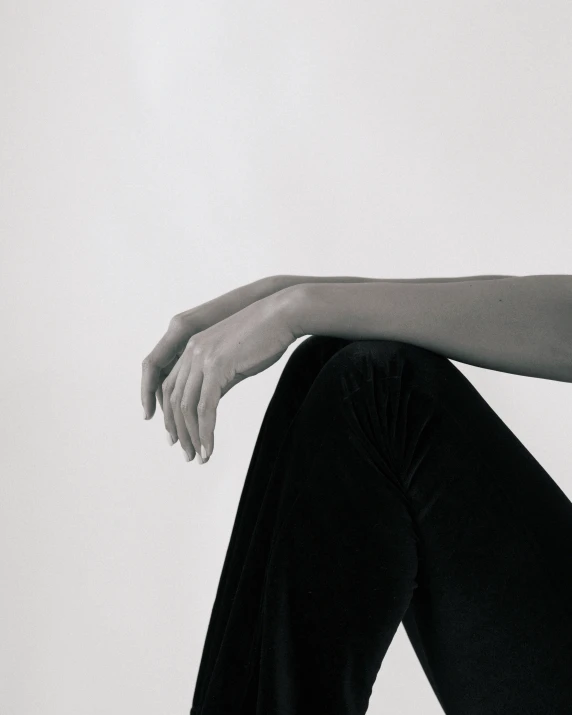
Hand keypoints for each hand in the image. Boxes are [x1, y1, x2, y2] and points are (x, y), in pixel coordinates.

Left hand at [141, 290, 296, 462]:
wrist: (283, 314)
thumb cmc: (265, 336)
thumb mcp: (235, 361)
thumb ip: (218, 381)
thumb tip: (209, 407)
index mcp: (192, 347)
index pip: (170, 387)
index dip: (170, 415)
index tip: (177, 437)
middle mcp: (191, 351)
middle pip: (174, 399)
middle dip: (178, 430)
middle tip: (187, 454)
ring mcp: (202, 357)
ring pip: (187, 406)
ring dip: (191, 436)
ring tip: (199, 456)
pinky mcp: (217, 365)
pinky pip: (205, 407)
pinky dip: (205, 431)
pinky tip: (210, 448)